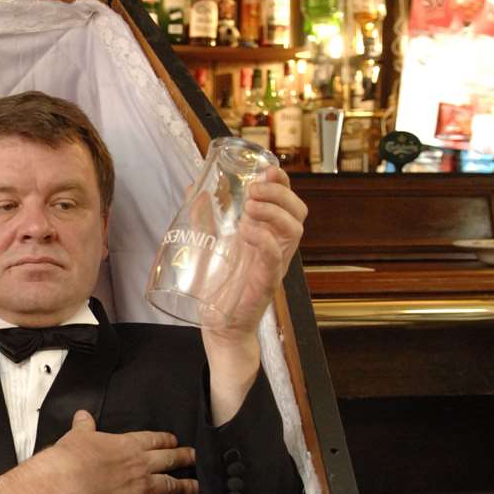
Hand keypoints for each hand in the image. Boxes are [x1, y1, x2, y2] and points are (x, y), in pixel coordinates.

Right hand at [51, 409, 197, 493]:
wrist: (68, 482)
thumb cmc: (72, 458)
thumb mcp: (79, 435)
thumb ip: (85, 425)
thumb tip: (83, 415)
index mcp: (128, 444)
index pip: (155, 440)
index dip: (167, 440)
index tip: (175, 441)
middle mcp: (141, 464)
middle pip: (171, 459)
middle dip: (185, 458)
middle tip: (195, 458)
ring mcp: (142, 486)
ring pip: (172, 485)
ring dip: (186, 486)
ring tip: (196, 486)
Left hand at [202, 165, 307, 345]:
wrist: (219, 325)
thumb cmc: (220, 284)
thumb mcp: (211, 242)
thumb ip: (204, 216)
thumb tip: (195, 186)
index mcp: (268, 232)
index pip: (286, 201)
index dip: (282, 182)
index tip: (267, 169)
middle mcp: (277, 246)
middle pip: (297, 211)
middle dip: (279, 193)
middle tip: (254, 188)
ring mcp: (274, 264)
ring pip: (293, 230)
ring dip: (273, 211)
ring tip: (249, 207)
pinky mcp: (266, 282)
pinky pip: (275, 256)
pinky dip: (264, 239)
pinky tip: (247, 231)